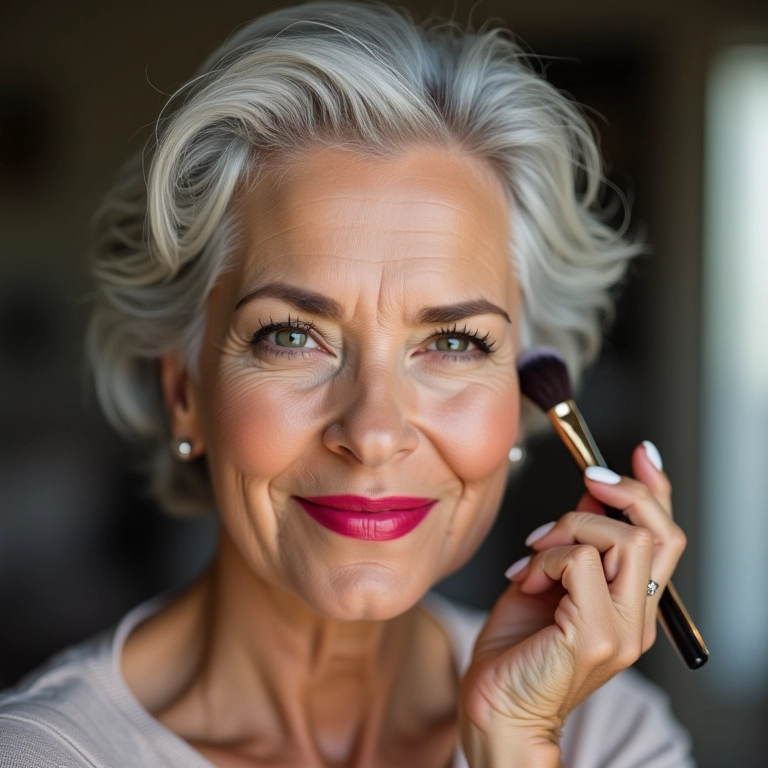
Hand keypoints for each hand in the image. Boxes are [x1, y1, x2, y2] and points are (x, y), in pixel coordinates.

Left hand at [458, 442, 686, 765]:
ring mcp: (621, 631)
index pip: (664, 540)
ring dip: (571, 528)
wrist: (494, 709)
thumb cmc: (514, 651)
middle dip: (622, 493)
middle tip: (588, 481)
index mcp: (628, 606)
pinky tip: (526, 579)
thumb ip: (572, 543)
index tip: (641, 456)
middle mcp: (635, 619)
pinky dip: (548, 557)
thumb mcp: (545, 580)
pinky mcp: (596, 637)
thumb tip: (589, 495)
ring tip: (535, 553)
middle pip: (658, 534)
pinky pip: (580, 563)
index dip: (656, 492)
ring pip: (624, 540)